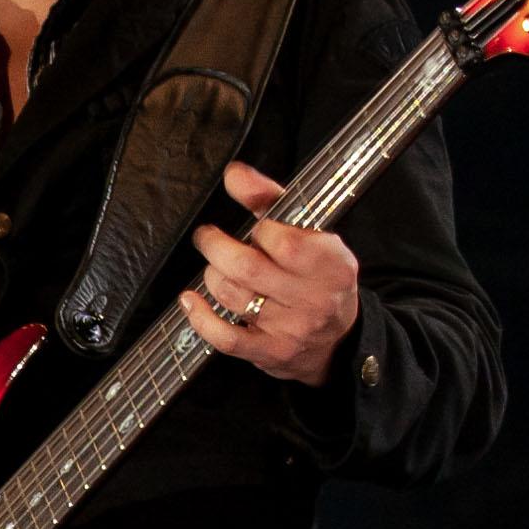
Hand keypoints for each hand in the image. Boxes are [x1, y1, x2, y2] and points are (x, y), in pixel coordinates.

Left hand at [178, 158, 360, 385]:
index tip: (256, 229)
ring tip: (216, 267)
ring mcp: (290, 329)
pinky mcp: (268, 353)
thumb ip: (271, 200)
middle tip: (207, 238)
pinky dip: (200, 317)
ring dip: (212, 276)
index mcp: (330, 263)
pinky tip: (190, 300)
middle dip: (216, 247)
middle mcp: (313, 298)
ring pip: (232, 296)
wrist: (339, 340)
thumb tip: (235, 174)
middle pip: (246, 268)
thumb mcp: (311, 234)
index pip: (282, 241)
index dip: (259, 231)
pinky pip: (224, 337)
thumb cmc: (318, 277)